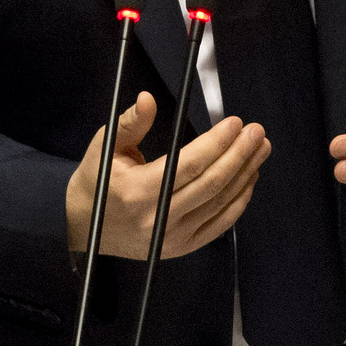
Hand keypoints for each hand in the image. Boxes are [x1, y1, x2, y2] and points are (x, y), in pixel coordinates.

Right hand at [66, 92, 266, 259]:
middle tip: (257, 132)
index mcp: (138, 191)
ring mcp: (172, 237)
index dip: (216, 143)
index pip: (189, 164)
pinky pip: (219, 224)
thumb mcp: (105, 148)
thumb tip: (148, 98)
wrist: (84, 227)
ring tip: (260, 149)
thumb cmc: (97, 182)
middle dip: (239, 154)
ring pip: (220, 202)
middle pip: (211, 183)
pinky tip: (250, 178)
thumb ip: (130, 123)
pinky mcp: (182, 248)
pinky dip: (239, 200)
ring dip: (245, 173)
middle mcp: (158, 218)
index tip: (235, 123)